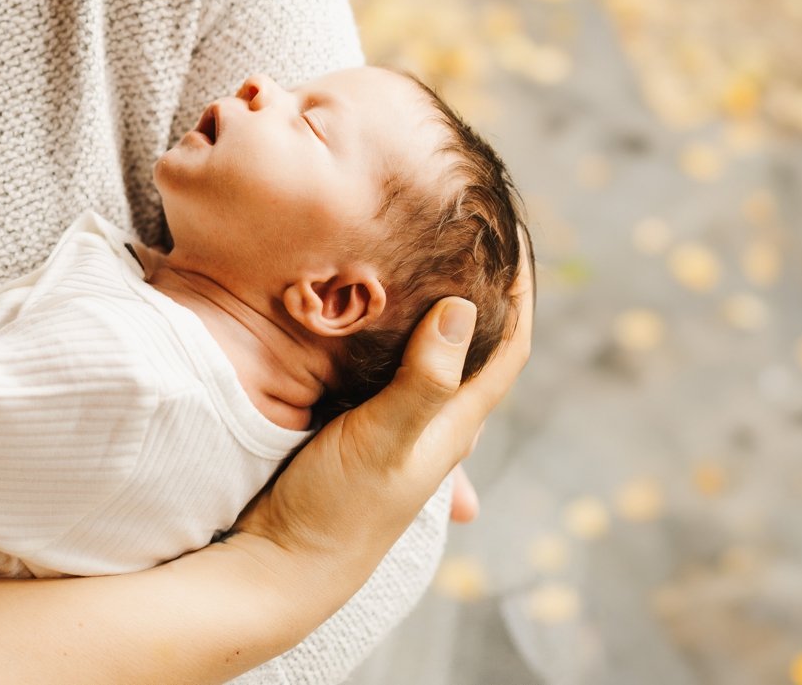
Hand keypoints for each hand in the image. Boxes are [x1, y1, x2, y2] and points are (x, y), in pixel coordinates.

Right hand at [234, 241, 531, 583]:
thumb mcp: (383, 441)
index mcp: (453, 425)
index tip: (512, 236)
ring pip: (427, 360)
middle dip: (478, 294)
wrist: (281, 566)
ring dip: (432, 315)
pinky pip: (383, 372)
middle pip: (474, 349)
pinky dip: (387, 339)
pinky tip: (363, 323)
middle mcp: (433, 426)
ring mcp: (392, 429)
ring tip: (417, 261)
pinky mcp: (353, 429)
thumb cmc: (337, 510)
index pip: (508, 350)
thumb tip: (464, 308)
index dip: (520, 293)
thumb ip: (423, 382)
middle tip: (461, 235)